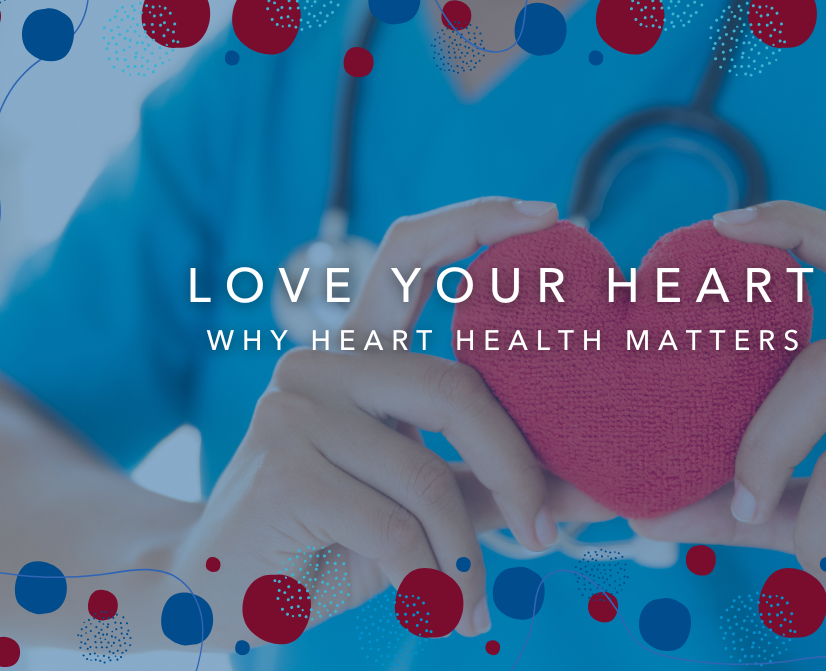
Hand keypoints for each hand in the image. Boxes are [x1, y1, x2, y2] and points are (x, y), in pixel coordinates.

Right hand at [173, 198, 612, 648]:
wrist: (227, 595)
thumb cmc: (333, 539)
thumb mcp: (428, 503)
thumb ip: (498, 481)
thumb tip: (597, 486)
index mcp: (356, 353)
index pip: (410, 254)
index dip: (478, 221)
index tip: (548, 214)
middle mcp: (320, 364)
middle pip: (454, 389)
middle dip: (514, 471)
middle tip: (545, 535)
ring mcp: (293, 409)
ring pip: (428, 478)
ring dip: (464, 555)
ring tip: (470, 604)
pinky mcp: (282, 468)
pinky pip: (395, 528)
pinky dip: (432, 580)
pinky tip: (436, 610)